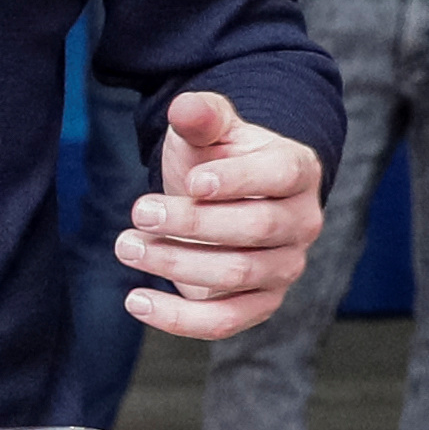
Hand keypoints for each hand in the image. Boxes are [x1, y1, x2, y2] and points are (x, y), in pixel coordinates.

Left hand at [120, 92, 325, 339]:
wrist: (224, 200)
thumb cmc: (217, 159)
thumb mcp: (210, 131)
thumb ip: (202, 116)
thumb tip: (184, 108)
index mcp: (297, 171)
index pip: (278, 175)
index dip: (237, 180)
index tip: (191, 183)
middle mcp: (301, 222)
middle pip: (255, 228)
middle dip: (192, 222)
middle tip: (139, 212)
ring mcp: (284, 267)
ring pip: (237, 273)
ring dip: (177, 262)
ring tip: (127, 245)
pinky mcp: (260, 303)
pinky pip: (225, 321)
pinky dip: (179, 318)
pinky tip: (136, 301)